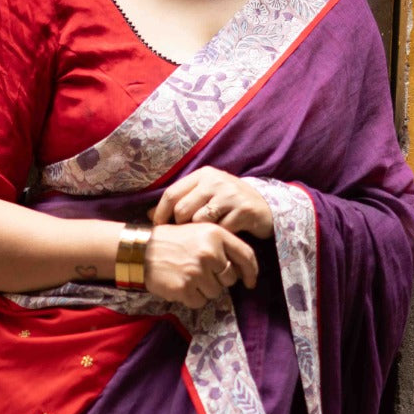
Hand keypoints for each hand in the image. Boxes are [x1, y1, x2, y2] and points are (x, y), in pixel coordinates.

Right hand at [143, 222, 258, 309]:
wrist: (140, 251)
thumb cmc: (171, 241)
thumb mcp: (198, 231)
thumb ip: (220, 245)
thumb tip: (240, 269)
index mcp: (216, 234)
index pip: (246, 256)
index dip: (251, 271)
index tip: (250, 282)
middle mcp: (210, 252)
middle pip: (230, 279)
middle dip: (218, 280)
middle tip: (200, 273)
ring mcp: (197, 271)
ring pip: (216, 293)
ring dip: (204, 290)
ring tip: (187, 277)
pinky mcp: (185, 288)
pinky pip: (200, 302)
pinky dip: (191, 298)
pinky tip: (180, 285)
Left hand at [150, 166, 273, 240]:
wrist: (264, 206)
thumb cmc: (228, 202)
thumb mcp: (204, 195)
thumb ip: (180, 200)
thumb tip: (148, 214)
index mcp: (203, 175)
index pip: (172, 193)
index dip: (160, 213)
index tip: (157, 228)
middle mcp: (216, 181)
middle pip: (182, 209)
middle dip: (180, 227)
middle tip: (184, 236)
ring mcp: (230, 195)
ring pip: (199, 221)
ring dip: (199, 233)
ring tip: (203, 237)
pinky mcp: (243, 211)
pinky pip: (219, 230)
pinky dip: (217, 238)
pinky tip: (220, 239)